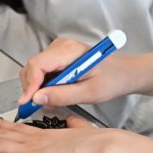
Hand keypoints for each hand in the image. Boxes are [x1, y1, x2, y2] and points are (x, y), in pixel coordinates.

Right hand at [18, 37, 134, 108]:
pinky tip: (54, 95)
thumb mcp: (90, 93)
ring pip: (34, 70)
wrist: (125, 72)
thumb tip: (37, 98)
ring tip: (51, 102)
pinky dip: (43, 85)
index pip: (38, 64)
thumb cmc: (112, 80)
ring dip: (37, 88)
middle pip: (32, 67)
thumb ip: (63, 95)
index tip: (27, 103)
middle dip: (32, 88)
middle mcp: (60, 46)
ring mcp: (58, 50)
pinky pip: (42, 71)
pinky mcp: (58, 56)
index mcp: (69, 50)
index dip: (30, 85)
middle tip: (39, 107)